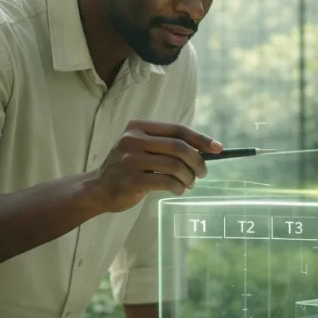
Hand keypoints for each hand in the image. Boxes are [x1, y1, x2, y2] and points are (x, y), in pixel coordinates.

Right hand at [86, 120, 222, 212]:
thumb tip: (207, 150)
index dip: (201, 139)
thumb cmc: (129, 168)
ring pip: (175, 166)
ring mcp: (130, 159)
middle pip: (179, 147)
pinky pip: (166, 182)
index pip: (177, 129)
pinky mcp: (131, 179)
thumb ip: (168, 146)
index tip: (219, 149)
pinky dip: (178, 187)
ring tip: (188, 183)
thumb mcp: (143, 149)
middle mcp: (132, 139)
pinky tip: (178, 190)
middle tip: (203, 172)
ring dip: (189, 177)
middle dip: (197, 161)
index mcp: (138, 127)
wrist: (98, 188)